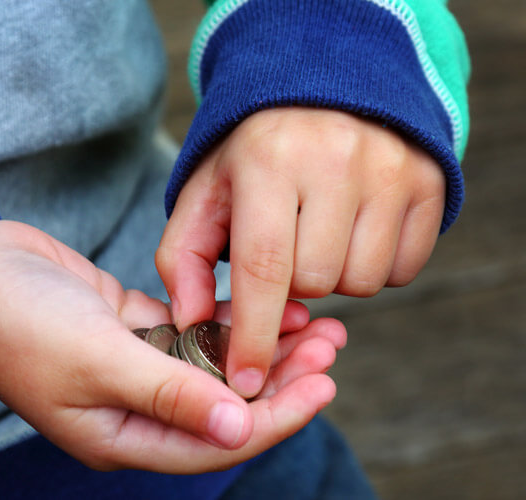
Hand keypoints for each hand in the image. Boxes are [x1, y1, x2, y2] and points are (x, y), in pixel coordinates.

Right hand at [0, 219, 344, 471]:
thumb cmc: (16, 323)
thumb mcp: (96, 361)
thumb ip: (169, 393)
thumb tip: (238, 429)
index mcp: (120, 434)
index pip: (215, 440)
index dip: (274, 417)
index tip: (324, 385)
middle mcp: (131, 407)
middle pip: (222, 403)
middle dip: (279, 378)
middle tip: (331, 345)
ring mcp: (131, 366)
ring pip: (212, 364)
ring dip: (259, 344)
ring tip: (314, 320)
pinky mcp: (129, 327)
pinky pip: (190, 330)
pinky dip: (224, 319)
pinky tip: (262, 303)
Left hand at [157, 108, 444, 397]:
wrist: (319, 94)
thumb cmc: (251, 158)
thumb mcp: (204, 195)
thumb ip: (182, 258)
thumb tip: (191, 323)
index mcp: (268, 161)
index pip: (264, 267)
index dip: (254, 334)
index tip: (246, 381)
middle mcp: (335, 159)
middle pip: (316, 282)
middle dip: (292, 285)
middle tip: (284, 248)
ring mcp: (389, 169)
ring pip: (362, 282)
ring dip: (334, 278)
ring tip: (316, 235)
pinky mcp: (427, 183)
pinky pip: (403, 269)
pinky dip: (374, 267)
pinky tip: (352, 231)